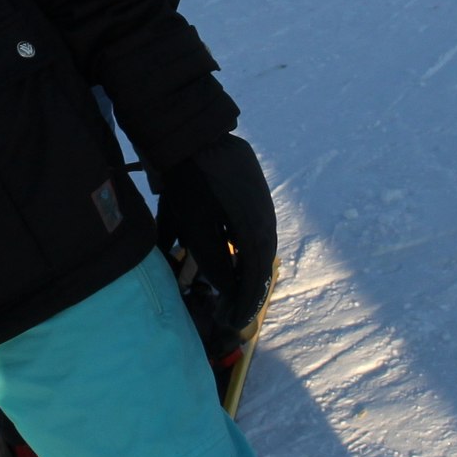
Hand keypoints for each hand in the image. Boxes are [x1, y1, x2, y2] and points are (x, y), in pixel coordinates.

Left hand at [155, 135, 276, 330]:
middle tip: (233, 311)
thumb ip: (214, 261)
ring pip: (261, 245)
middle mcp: (266, 217)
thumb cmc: (190, 182)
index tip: (234, 321)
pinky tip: (234, 257)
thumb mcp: (196, 227)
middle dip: (248, 290)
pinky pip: (257, 229)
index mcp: (254, 229)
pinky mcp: (256, 193)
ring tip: (235, 290)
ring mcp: (263, 203)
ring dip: (248, 270)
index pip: (255, 275)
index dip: (245, 301)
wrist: (195, 135)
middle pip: (262, 262)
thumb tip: (229, 290)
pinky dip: (247, 250)